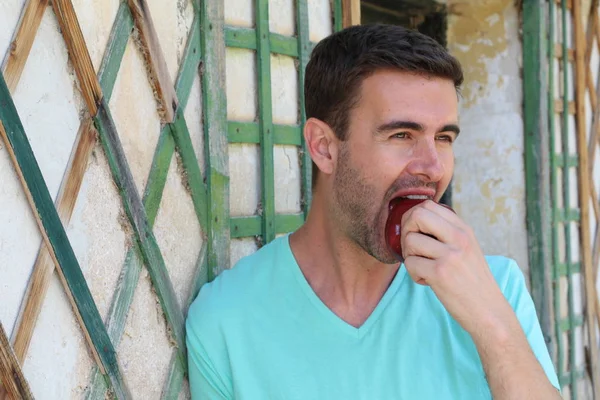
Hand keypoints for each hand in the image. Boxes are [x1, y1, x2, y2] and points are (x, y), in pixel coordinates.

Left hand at [400, 200, 514, 336]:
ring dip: (409, 256)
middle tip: (413, 249)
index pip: (428, 205)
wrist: (488, 311)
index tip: (415, 233)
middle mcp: (458, 237)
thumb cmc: (472, 281)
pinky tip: (426, 280)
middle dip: (406, 231)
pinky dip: (413, 274)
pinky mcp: (440, 273)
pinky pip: (410, 264)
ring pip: (409, 241)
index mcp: (464, 229)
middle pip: (417, 215)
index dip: (413, 217)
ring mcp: (450, 255)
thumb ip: (446, 233)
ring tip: (422, 267)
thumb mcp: (467, 248)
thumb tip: (414, 220)